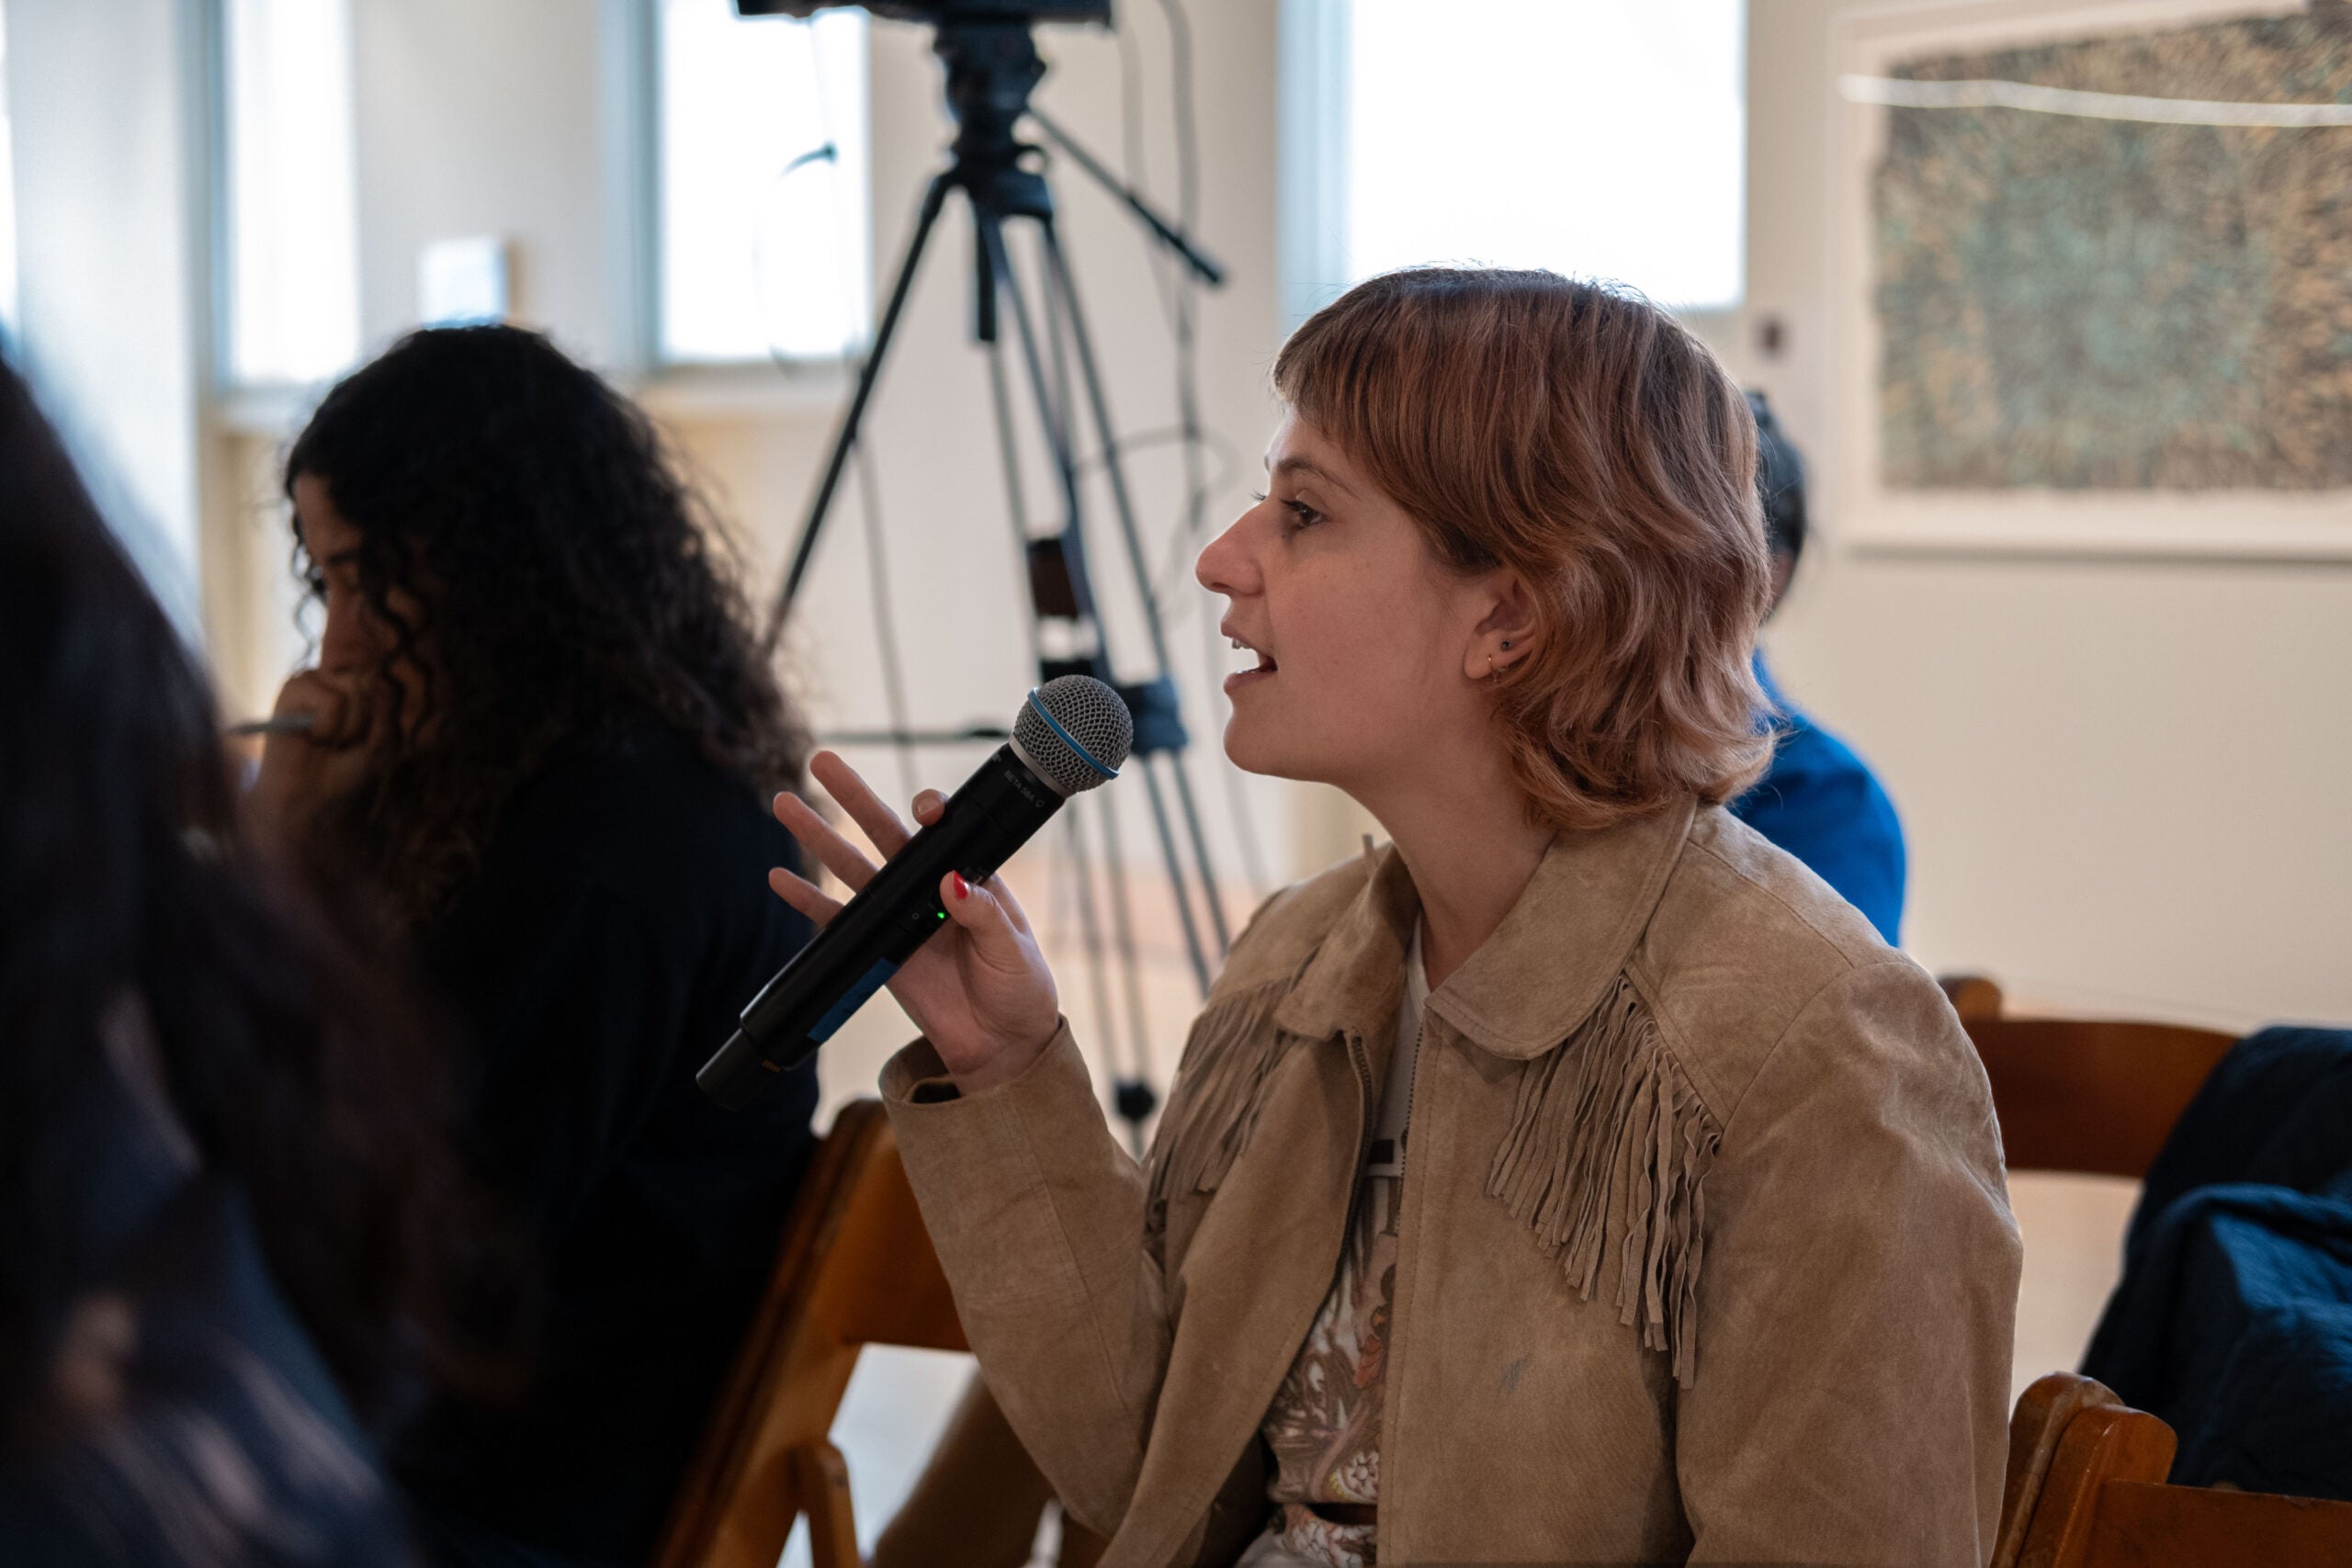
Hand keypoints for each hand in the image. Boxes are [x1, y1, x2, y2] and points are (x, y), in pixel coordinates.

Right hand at [243, 668, 386, 853]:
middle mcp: (337, 678)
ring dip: (347, 726)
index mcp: (360, 687)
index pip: (386, 689)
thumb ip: (383, 710)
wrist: (309, 794)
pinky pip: (332, 700)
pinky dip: (327, 726)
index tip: (362, 743)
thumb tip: (371, 680)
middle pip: (371, 685)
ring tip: (326, 740)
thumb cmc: (344, 769)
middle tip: (341, 743)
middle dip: (363, 723)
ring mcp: (315, 680)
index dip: (379, 723)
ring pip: (355, 689)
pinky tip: (312, 736)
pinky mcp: (293, 687)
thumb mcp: (379, 741)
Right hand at [768, 751, 1060, 1094]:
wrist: (1002, 1047)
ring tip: (786, 804)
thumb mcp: (1013, 950)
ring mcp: (902, 916)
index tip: (925, 809)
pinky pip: (838, 921)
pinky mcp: (880, 950)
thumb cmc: (1020, 991)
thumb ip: (983, 916)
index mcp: (971, 877)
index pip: (943, 831)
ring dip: (819, 837)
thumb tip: (953, 882)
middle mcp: (931, 888)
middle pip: (886, 833)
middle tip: (822, 761)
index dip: (930, 811)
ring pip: (853, 867)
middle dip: (854, 796)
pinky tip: (782, 879)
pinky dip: (808, 901)